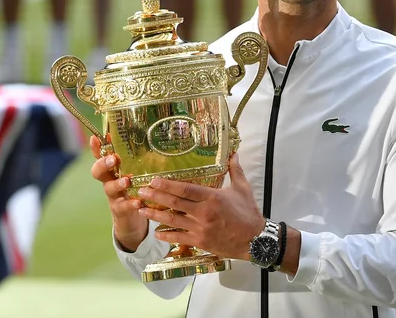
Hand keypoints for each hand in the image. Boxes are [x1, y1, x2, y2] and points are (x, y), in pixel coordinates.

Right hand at [90, 135, 147, 251]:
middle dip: (103, 164)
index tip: (94, 138)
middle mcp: (109, 181)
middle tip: (113, 159)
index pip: (101, 156)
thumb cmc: (134, 189)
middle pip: (98, 171)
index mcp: (112, 170)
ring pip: (110, 188)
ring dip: (118, 183)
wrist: (131, 219)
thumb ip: (138, 160)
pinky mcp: (120, 210)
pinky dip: (130, 204)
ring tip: (127, 181)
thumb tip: (151, 138)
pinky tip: (138, 202)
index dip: (96, 148)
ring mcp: (113, 196)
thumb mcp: (135, 173)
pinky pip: (123, 206)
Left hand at [136, 153, 263, 259]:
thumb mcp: (243, 189)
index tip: (154, 180)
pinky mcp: (200, 242)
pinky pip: (178, 238)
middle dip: (156, 197)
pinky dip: (166, 235)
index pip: (185, 189)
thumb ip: (235, 170)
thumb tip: (234, 153)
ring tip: (141, 210)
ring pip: (172, 220)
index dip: (168, 185)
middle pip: (174, 203)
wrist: (255, 239)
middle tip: (141, 192)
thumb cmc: (248, 213)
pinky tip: (156, 232)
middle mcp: (204, 213)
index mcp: (212, 197)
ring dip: (155, 215)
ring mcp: (200, 228)